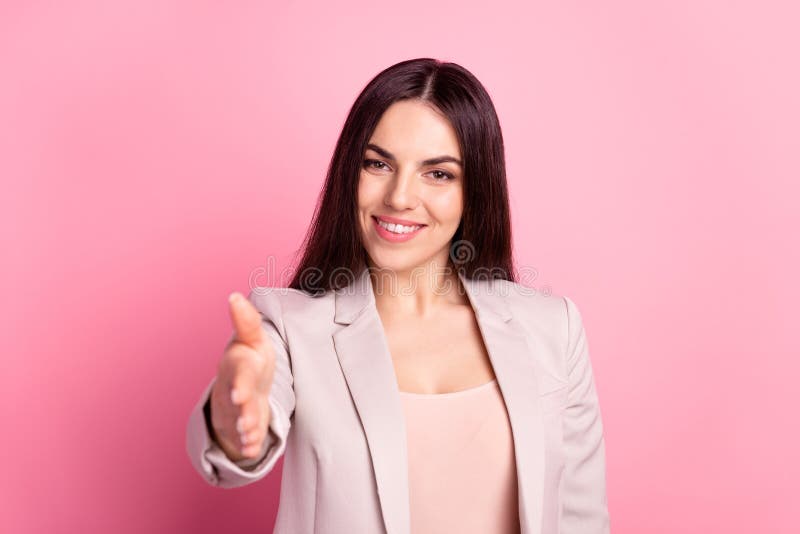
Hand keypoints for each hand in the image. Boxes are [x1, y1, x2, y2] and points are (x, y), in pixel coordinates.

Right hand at [209, 292, 275, 461]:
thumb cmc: (249, 358)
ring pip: (239, 421)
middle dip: (242, 411)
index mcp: (237, 365)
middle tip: (246, 421)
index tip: (241, 395)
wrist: (242, 385)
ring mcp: (236, 409)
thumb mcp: (252, 338)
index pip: (238, 373)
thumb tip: (234, 296)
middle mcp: (233, 387)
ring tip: (251, 437)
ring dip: (245, 429)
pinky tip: (253, 450)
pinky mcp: (242, 426)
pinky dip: (248, 444)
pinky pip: (244, 438)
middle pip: (237, 401)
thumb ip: (246, 320)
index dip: (240, 384)